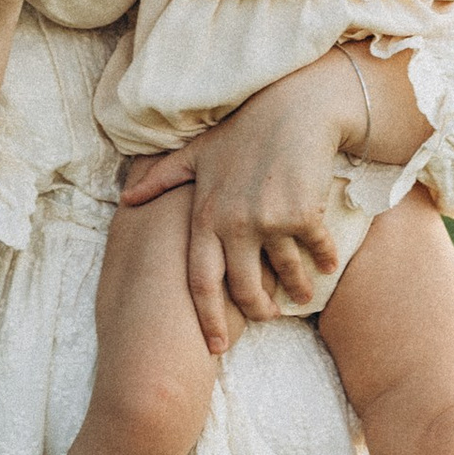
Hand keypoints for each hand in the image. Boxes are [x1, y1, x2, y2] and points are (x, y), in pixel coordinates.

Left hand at [117, 52, 367, 353]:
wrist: (294, 107)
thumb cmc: (243, 130)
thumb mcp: (197, 153)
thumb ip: (162, 179)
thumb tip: (126, 199)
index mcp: (205, 216)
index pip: (200, 281)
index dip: (206, 318)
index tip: (213, 347)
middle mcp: (234, 224)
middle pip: (243, 288)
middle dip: (257, 310)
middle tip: (265, 317)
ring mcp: (269, 221)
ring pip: (284, 274)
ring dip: (296, 290)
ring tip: (302, 296)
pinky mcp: (302, 214)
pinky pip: (315, 251)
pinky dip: (324, 261)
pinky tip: (327, 266)